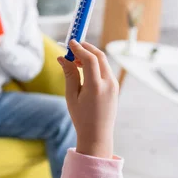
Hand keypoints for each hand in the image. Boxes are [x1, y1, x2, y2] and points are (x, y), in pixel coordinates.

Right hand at [57, 40, 118, 158]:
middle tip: (73, 46)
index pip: (90, 59)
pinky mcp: (115, 87)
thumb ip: (69, 74)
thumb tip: (62, 57)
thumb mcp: (71, 96)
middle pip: (99, 56)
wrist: (97, 135)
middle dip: (86, 48)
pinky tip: (84, 67)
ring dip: (90, 56)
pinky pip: (105, 69)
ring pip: (103, 62)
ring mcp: (114, 85)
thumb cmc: (81, 117)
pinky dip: (95, 64)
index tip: (70, 42)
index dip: (79, 48)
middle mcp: (108, 84)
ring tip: (75, 59)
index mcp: (96, 87)